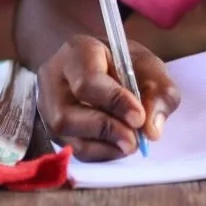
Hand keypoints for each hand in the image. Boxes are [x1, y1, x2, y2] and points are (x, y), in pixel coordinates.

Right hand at [38, 34, 180, 161]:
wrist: (100, 65)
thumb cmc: (124, 62)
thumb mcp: (149, 66)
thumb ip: (158, 92)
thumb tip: (151, 130)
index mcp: (77, 52)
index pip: (88, 82)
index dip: (114, 103)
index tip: (139, 118)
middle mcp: (53, 80)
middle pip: (66, 115)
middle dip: (105, 131)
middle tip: (135, 140)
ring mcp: (46, 106)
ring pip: (64, 136)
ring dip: (102, 146)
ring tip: (129, 144)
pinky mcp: (50, 128)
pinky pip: (69, 149)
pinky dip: (97, 153)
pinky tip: (117, 147)